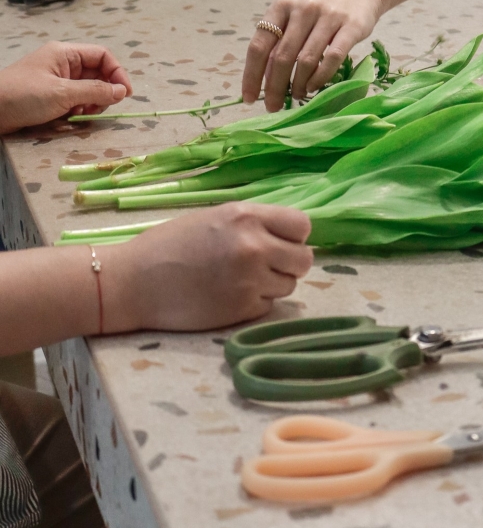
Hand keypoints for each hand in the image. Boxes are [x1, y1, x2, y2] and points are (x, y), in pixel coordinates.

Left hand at [0, 42, 132, 133]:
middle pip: (98, 73)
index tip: (125, 94)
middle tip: (99, 108)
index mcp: (65, 54)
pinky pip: (77, 99)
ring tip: (83, 113)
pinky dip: (80, 108)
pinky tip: (72, 117)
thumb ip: (96, 91)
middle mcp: (64, 64)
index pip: (103, 56)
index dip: (117, 73)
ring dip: (93, 102)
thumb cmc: (22, 96)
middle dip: (105, 91)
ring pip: (89, 88)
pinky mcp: (52, 96)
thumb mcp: (62, 93)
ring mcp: (58, 80)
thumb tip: (123, 92)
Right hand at [103, 203, 313, 331]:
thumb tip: (290, 236)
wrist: (132, 282)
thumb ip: (255, 223)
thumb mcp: (216, 217)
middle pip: (304, 259)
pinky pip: (268, 305)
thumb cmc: (171, 244)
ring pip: (289, 284)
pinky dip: (255, 302)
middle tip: (267, 265)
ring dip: (272, 283)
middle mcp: (254, 246)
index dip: (295, 236)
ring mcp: (250, 280)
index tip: (282, 242)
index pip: (302, 226)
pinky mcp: (242, 310)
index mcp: (247, 216)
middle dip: (290, 263)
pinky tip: (228, 294)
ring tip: (240, 279)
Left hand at [242, 0, 382, 111]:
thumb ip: (281, 38)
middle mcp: (302, 9)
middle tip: (273, 106)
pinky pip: (332, 58)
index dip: (251, 75)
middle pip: (281, 57)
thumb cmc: (323, 6)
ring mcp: (327, 17)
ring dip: (297, 85)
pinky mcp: (350, 27)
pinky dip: (320, 77)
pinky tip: (314, 87)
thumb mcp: (296, 13)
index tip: (250, 98)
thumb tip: (265, 78)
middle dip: (274, 87)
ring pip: (305, 60)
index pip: (259, 45)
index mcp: (282, 6)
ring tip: (296, 96)